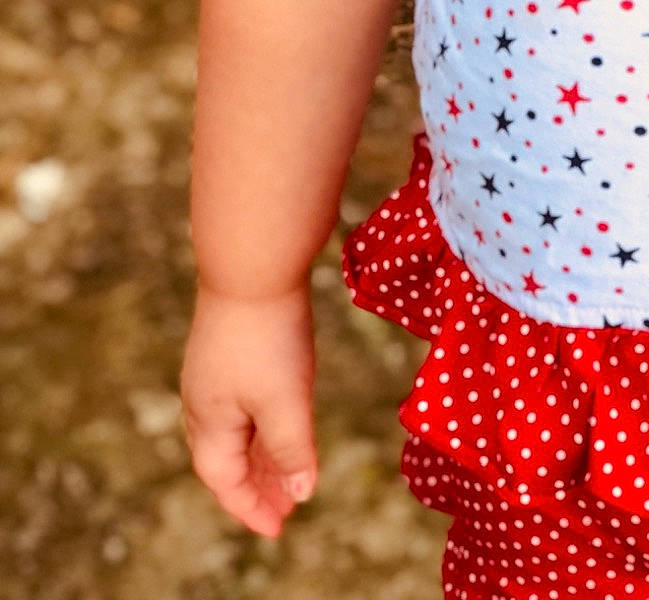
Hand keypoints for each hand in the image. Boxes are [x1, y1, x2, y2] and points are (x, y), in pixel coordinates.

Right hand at [180, 283, 317, 538]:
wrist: (252, 263)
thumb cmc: (266, 336)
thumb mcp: (285, 401)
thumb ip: (292, 451)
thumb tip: (300, 493)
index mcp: (209, 420)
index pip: (225, 480)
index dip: (251, 507)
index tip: (277, 528)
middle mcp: (204, 400)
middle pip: (227, 458)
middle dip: (257, 486)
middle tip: (286, 508)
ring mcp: (215, 371)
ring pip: (237, 429)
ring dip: (262, 455)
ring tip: (289, 476)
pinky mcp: (231, 346)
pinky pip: (244, 401)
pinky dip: (264, 422)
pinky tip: (283, 421)